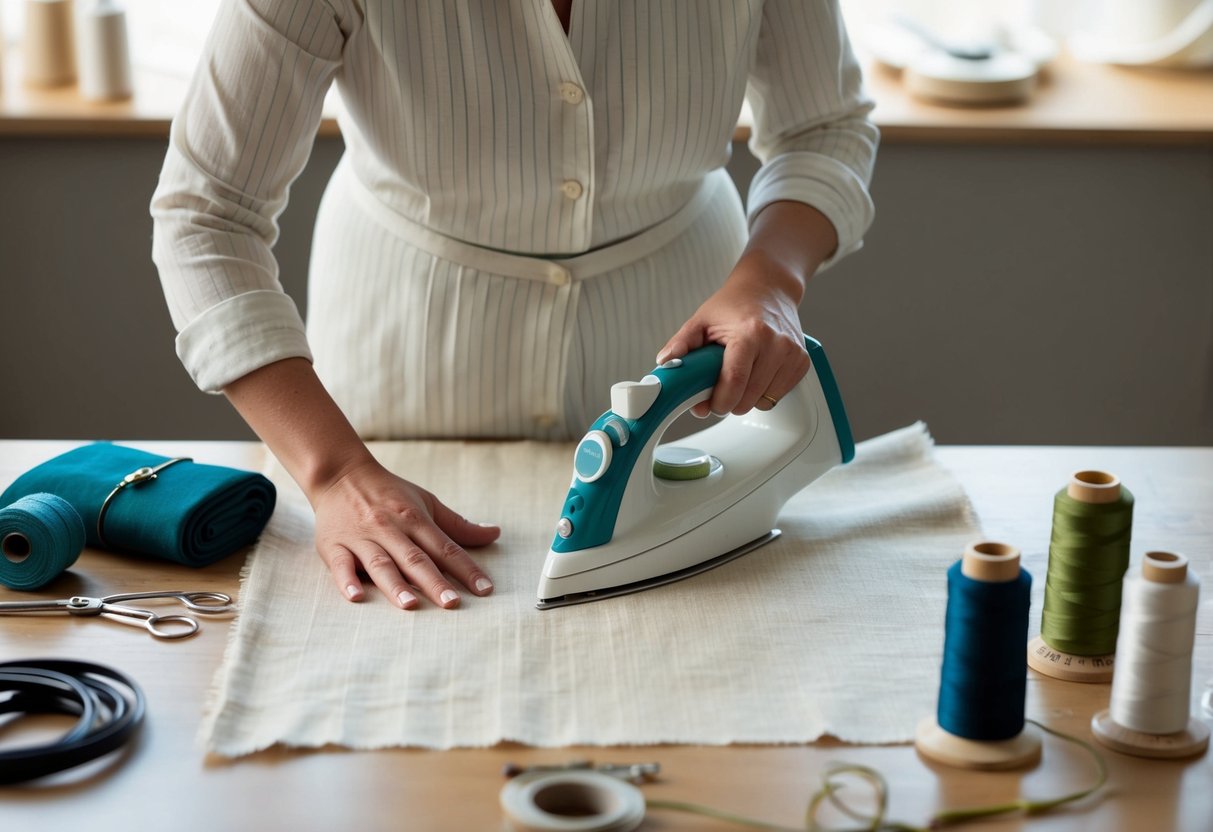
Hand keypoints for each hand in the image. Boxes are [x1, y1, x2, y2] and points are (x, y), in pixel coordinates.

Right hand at [310, 457, 499, 608]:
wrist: (340, 474)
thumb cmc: (389, 493)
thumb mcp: (426, 502)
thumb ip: (458, 524)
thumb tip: (494, 533)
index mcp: (415, 519)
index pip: (445, 548)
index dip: (466, 569)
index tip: (485, 589)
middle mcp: (390, 528)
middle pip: (416, 559)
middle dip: (435, 582)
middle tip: (452, 603)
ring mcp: (362, 538)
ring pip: (381, 564)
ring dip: (396, 585)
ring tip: (410, 605)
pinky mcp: (334, 545)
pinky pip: (341, 565)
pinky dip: (347, 581)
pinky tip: (356, 597)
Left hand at [657, 249, 810, 417]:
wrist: (769, 288)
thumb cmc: (736, 303)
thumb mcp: (702, 319)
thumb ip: (681, 343)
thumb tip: (665, 362)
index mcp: (750, 333)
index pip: (735, 382)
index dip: (720, 401)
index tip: (710, 405)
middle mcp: (776, 344)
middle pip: (749, 397)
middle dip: (730, 402)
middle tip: (720, 389)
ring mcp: (792, 354)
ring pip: (764, 401)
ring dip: (747, 398)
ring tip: (739, 376)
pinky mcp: (801, 362)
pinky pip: (778, 396)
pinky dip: (763, 393)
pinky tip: (756, 374)